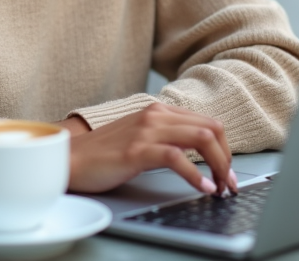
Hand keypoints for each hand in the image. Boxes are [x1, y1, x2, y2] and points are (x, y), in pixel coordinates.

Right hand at [53, 103, 236, 195]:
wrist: (69, 159)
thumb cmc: (103, 154)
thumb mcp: (140, 138)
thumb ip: (166, 139)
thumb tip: (199, 156)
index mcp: (158, 111)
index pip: (208, 122)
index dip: (224, 148)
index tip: (227, 172)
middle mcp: (155, 115)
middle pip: (211, 128)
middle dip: (227, 158)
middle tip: (228, 182)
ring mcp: (146, 130)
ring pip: (201, 137)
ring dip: (219, 165)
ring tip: (221, 187)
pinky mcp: (136, 150)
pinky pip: (177, 157)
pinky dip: (197, 175)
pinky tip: (203, 188)